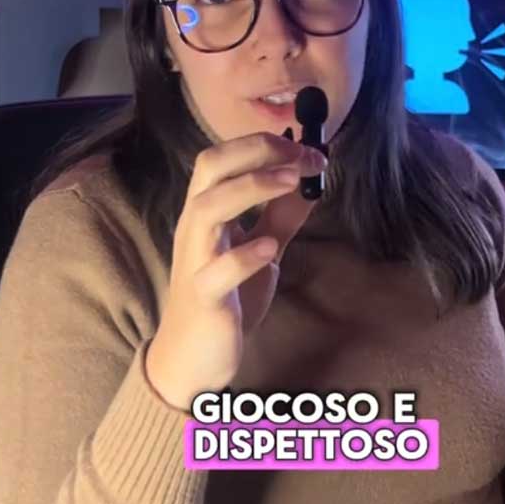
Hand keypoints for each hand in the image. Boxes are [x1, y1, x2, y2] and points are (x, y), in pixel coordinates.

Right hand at [144, 132, 326, 409]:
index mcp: (207, 211)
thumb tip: (311, 183)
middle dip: (256, 152)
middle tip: (301, 155)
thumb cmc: (226, 299)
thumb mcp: (261, 250)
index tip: (309, 147)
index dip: (264, 145)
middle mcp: (196, 227)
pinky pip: (216, 271)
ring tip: (293, 181)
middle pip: (210, 168)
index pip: (224, 158)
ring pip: (208, 208)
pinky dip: (243, 255)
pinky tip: (270, 248)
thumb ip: (281, 218)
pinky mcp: (204, 298)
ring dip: (252, 187)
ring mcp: (197, 260)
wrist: (193, 358)